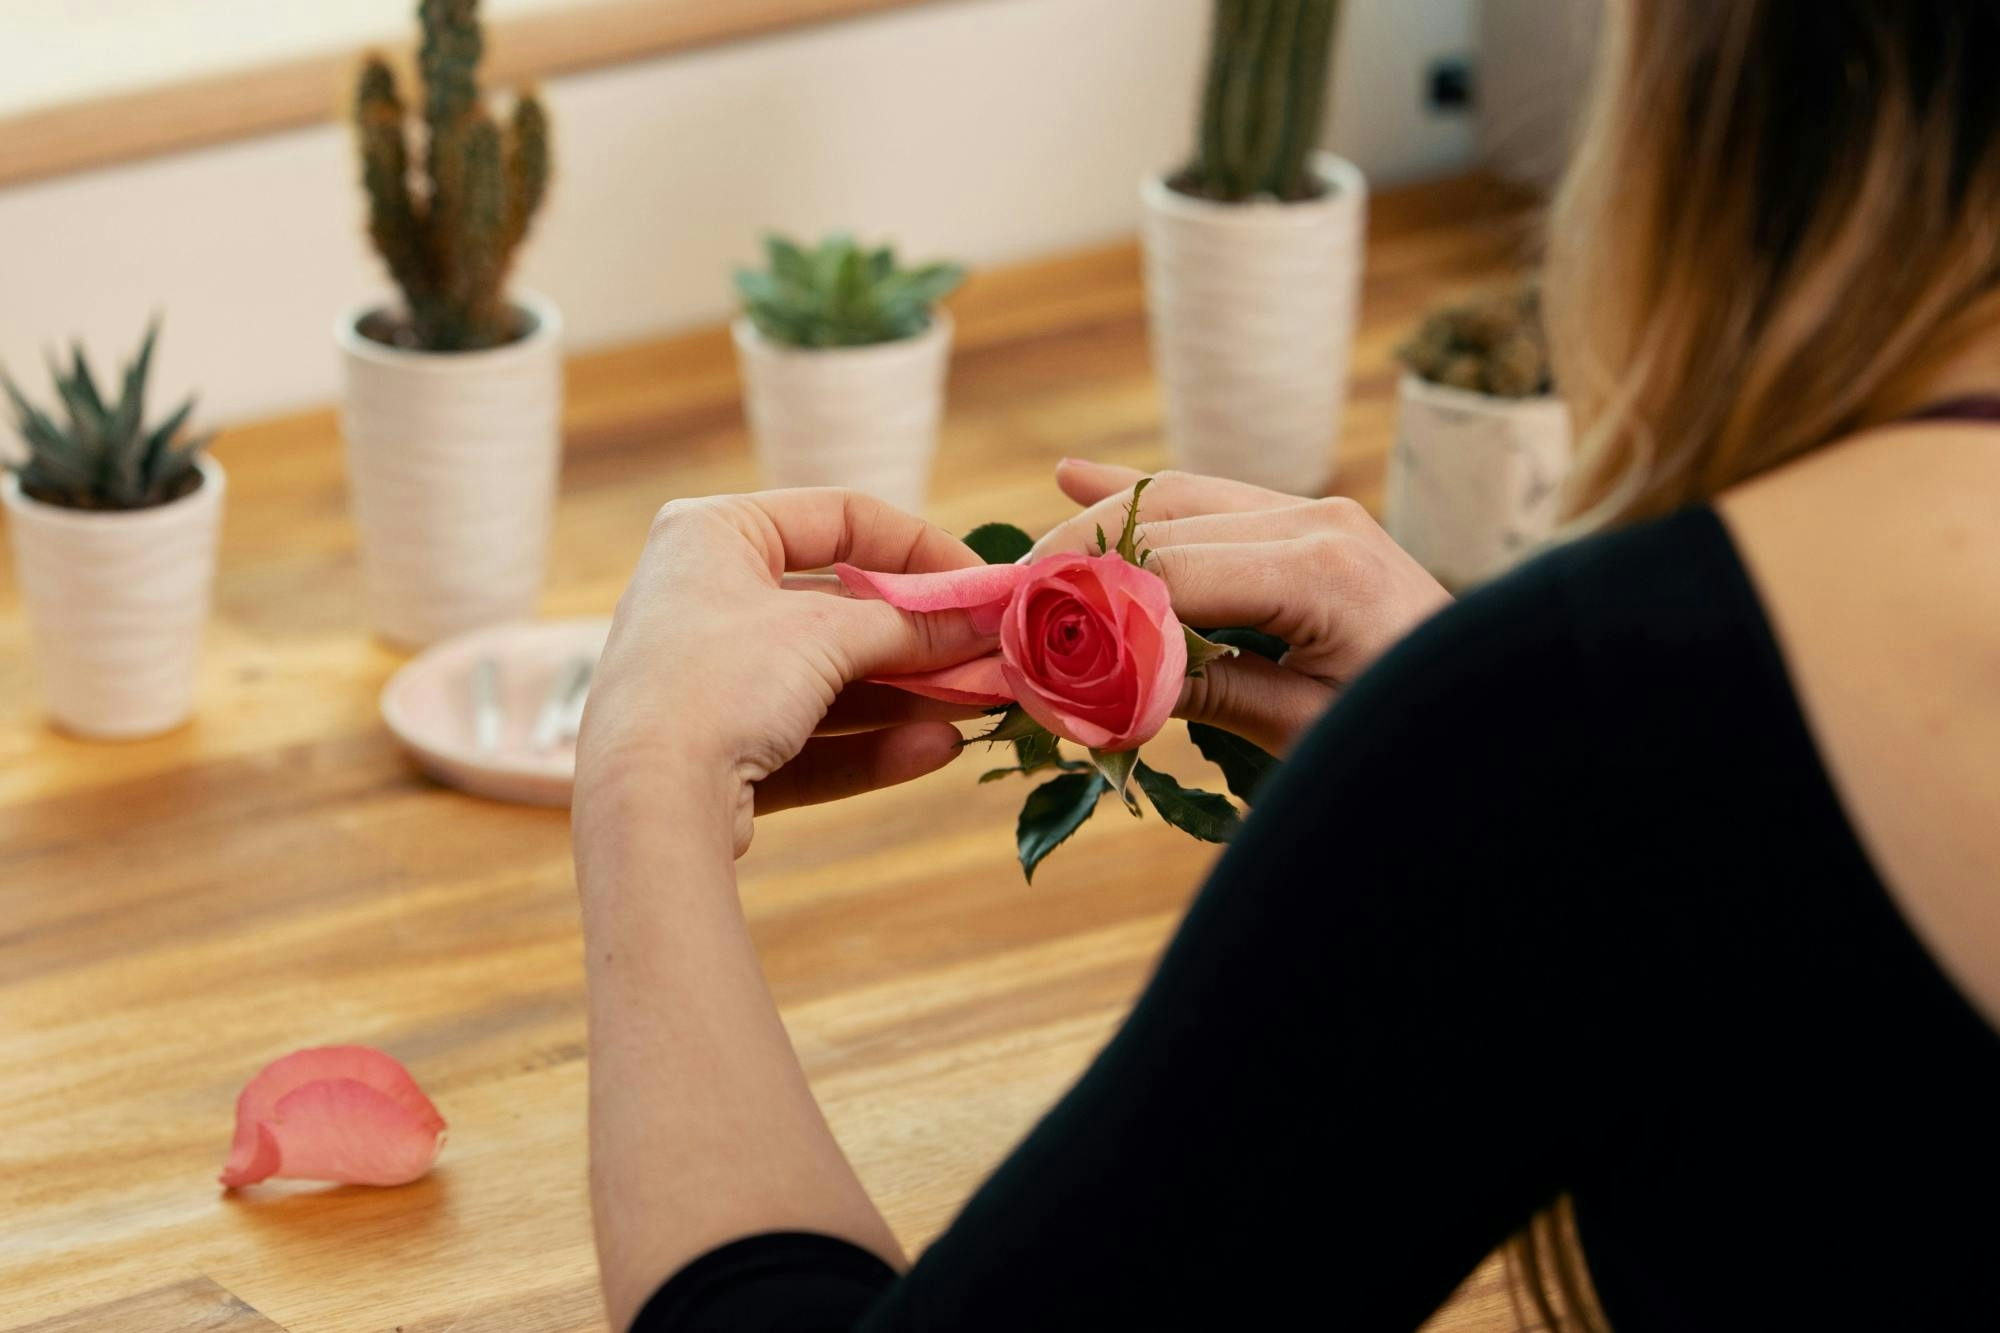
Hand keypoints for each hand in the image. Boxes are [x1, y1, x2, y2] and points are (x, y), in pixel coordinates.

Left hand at [576, 488, 990, 854]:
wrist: (643, 806)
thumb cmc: (720, 683)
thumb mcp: (828, 636)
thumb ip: (913, 626)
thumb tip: (985, 620)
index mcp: (714, 534)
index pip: (839, 517)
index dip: (921, 548)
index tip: (983, 585)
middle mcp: (705, 597)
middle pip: (840, 608)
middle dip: (920, 638)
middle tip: (990, 654)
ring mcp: (709, 678)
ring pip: (830, 680)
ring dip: (907, 695)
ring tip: (979, 705)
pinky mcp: (718, 752)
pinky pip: (809, 738)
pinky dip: (871, 743)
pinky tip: (935, 749)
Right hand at [1031, 461, 1451, 754]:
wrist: (1506, 717)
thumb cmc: (1413, 738)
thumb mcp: (1305, 733)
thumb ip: (1204, 692)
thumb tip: (1096, 678)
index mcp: (1316, 569)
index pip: (1162, 570)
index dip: (1083, 603)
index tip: (1020, 640)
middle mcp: (1314, 520)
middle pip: (1157, 521)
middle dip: (1073, 562)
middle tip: (1003, 608)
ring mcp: (1318, 513)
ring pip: (1174, 497)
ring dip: (1095, 523)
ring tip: (1023, 559)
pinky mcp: (1316, 524)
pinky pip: (1211, 499)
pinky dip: (1141, 498)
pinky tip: (1076, 476)